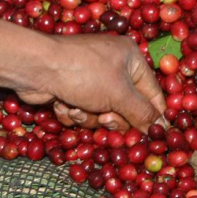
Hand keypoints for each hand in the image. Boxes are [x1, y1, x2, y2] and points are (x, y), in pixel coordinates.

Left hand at [16, 34, 165, 133]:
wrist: (35, 67)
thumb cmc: (84, 73)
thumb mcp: (119, 95)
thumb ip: (142, 113)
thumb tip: (161, 128)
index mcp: (131, 59)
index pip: (152, 94)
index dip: (153, 117)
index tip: (155, 138)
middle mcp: (113, 67)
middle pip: (126, 108)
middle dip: (112, 116)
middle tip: (104, 117)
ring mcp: (91, 78)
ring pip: (103, 113)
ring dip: (89, 116)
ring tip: (77, 107)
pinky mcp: (73, 89)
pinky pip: (84, 111)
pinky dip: (73, 112)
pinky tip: (63, 104)